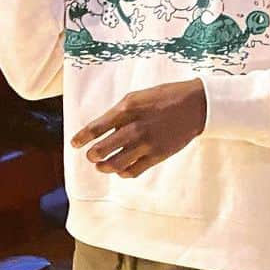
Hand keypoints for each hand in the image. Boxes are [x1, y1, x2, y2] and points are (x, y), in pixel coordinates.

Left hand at [71, 81, 206, 177]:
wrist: (195, 105)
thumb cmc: (164, 97)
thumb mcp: (137, 97)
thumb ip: (119, 113)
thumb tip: (103, 130)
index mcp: (127, 110)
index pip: (96, 128)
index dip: (82, 137)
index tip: (74, 143)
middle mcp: (135, 128)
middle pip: (103, 149)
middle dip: (92, 155)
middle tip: (91, 155)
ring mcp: (146, 144)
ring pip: (116, 164)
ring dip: (104, 167)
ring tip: (101, 165)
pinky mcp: (157, 156)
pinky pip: (133, 171)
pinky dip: (123, 172)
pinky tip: (120, 169)